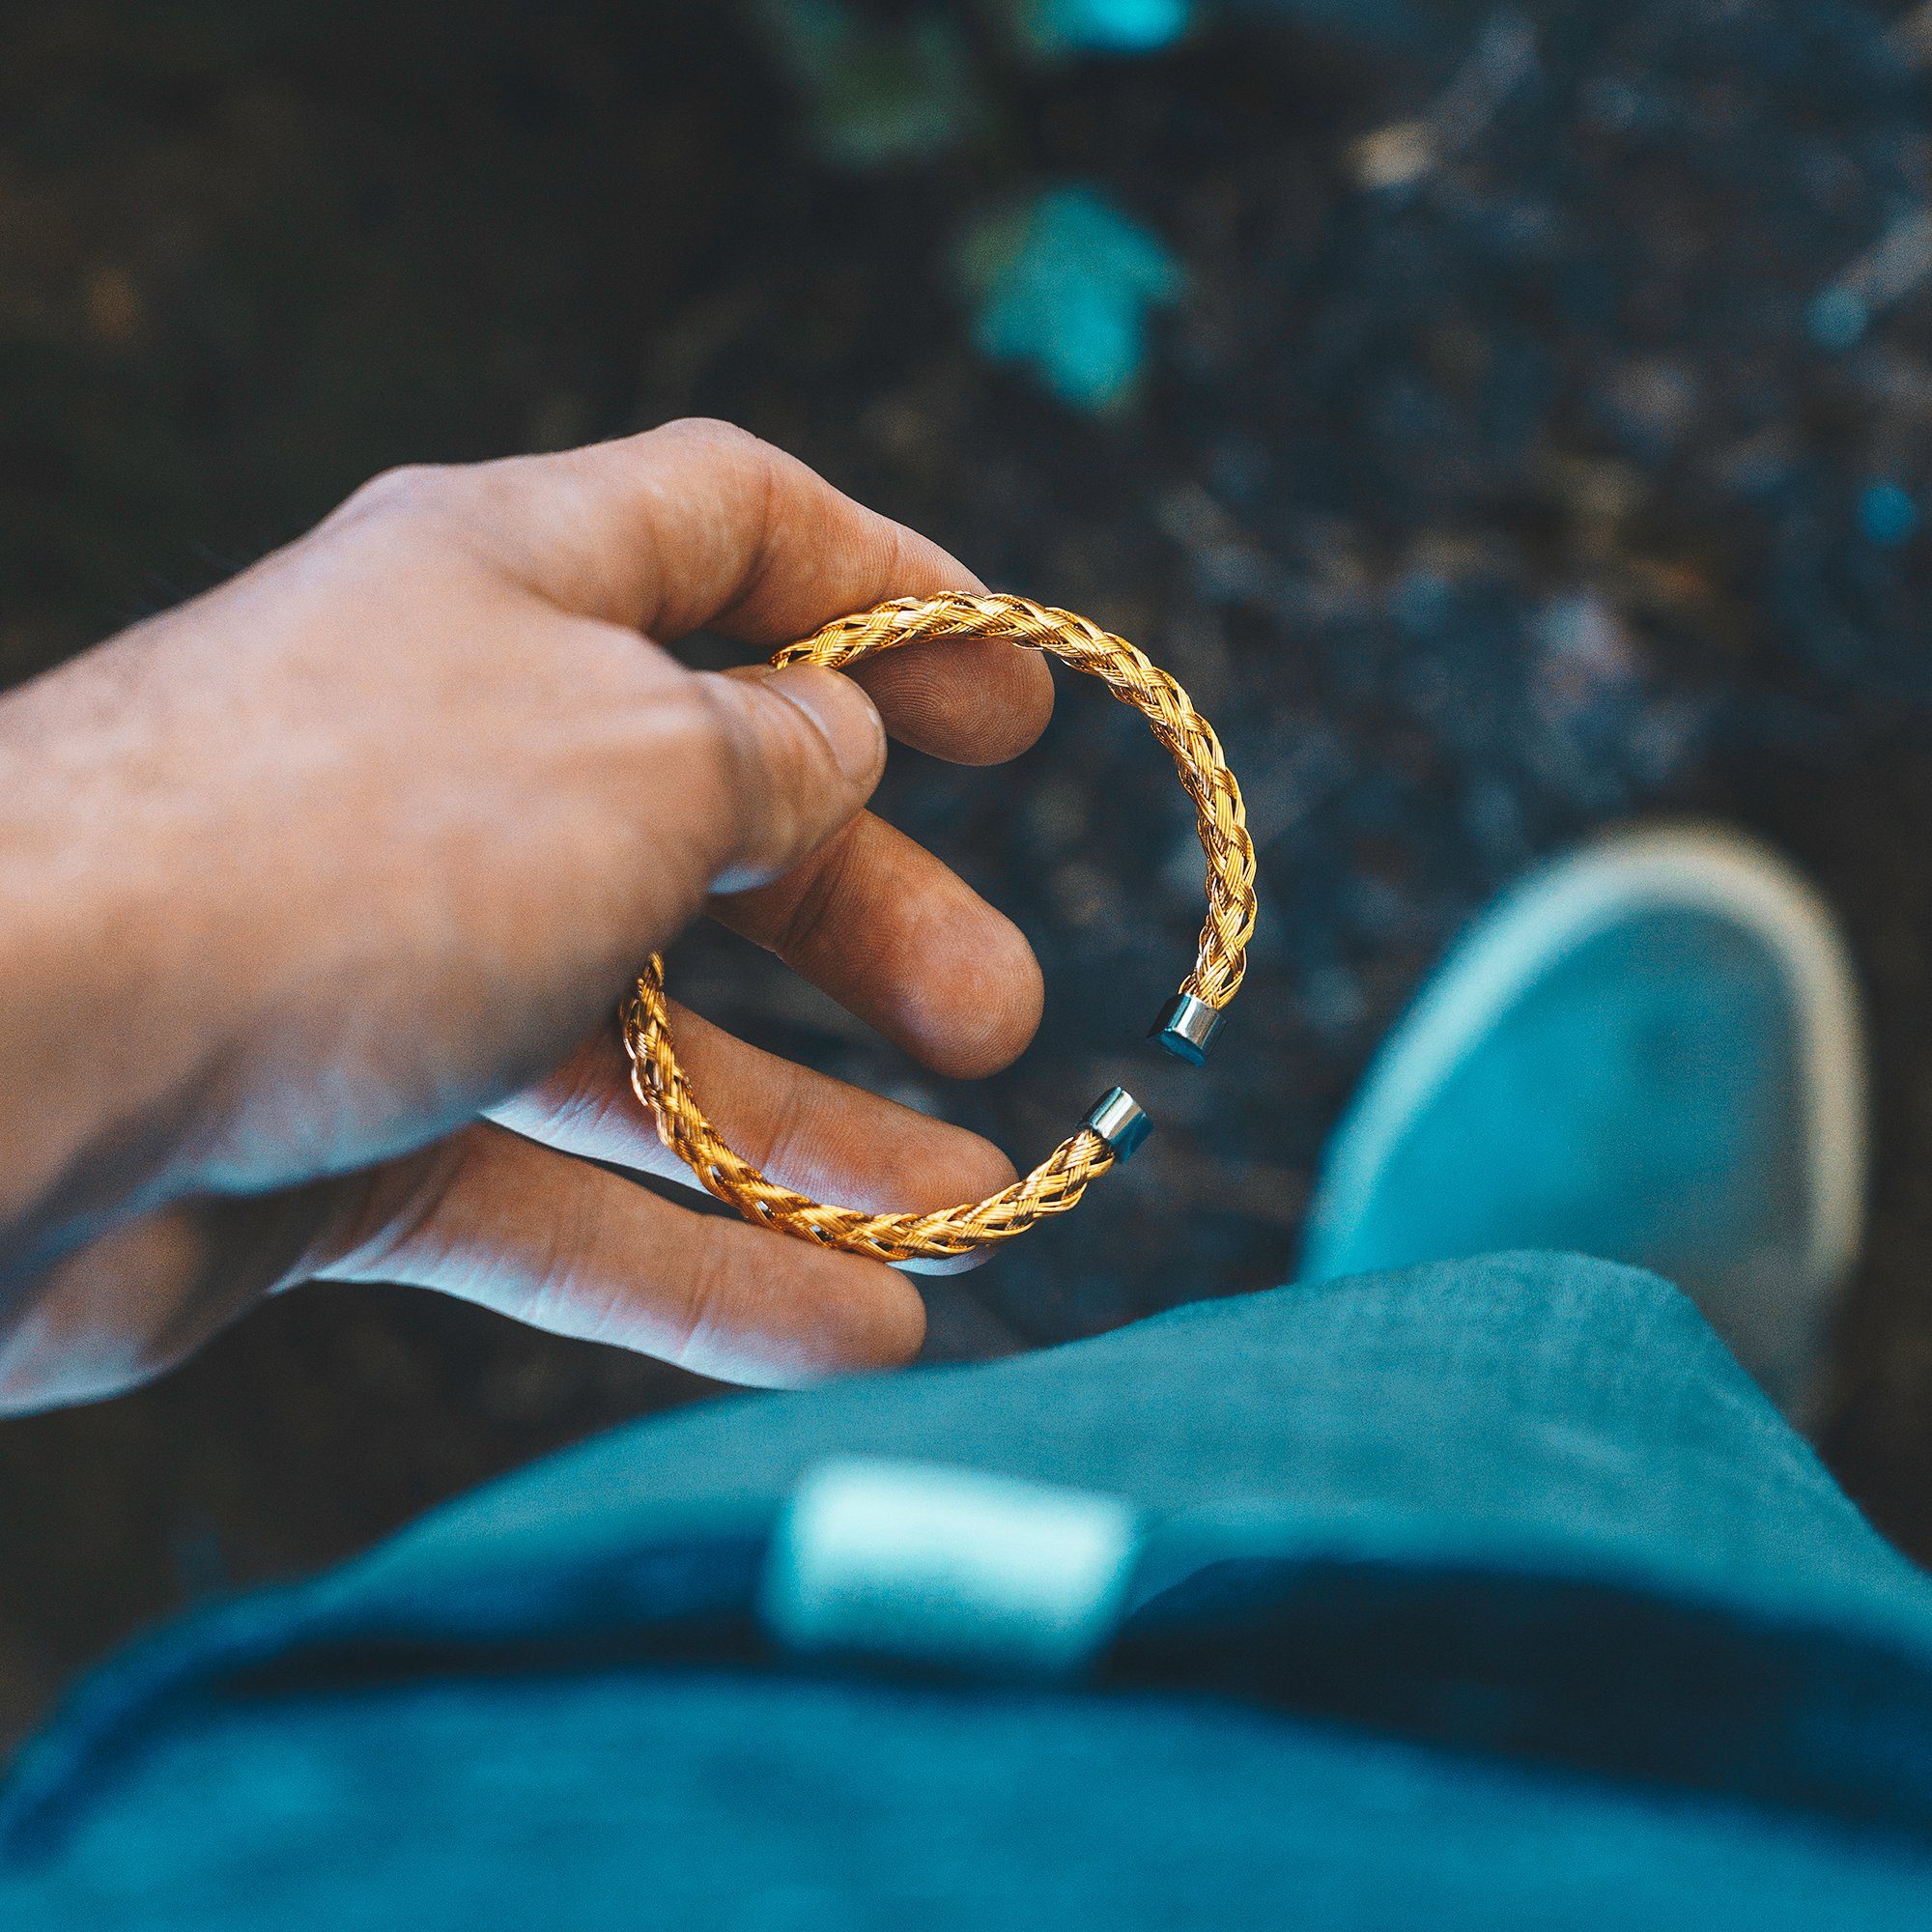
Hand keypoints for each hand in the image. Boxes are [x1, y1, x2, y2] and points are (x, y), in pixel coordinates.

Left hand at [0, 420, 1051, 1408]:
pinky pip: (561, 1198)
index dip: (888, 592)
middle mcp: (457, 756)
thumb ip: (771, 753)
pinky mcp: (348, 1133)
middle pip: (717, 822)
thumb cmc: (352, 849)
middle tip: (1001, 1017)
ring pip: (650, 1044)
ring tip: (974, 1212)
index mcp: (510, 588)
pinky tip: (855, 1331)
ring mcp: (399, 955)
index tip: (1013, 704)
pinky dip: (702, 1268)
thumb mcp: (636, 757)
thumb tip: (840, 748)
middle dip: (873, 922)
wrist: (0, 1071)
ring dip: (819, 1133)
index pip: (730, 529)